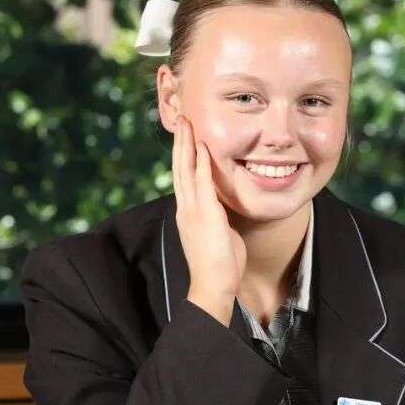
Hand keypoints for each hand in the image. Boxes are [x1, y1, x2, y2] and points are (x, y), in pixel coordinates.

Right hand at [172, 115, 245, 325]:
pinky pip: (201, 183)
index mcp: (189, 213)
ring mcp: (193, 210)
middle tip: (181, 119)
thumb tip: (223, 209)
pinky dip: (199, 164)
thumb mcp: (219, 235)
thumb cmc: (220, 265)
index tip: (186, 136)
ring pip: (186, 170)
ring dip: (186, 145)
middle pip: (180, 168)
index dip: (184, 155)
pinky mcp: (204, 214)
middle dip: (181, 142)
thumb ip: (218, 219)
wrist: (213, 285)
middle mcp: (186, 208)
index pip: (184, 177)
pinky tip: (201, 147)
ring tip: (187, 123)